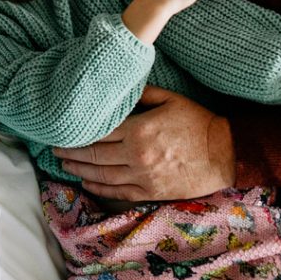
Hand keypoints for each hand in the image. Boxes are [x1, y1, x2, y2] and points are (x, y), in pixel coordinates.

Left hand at [52, 85, 235, 200]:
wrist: (226, 154)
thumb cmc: (198, 123)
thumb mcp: (171, 99)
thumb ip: (141, 93)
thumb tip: (118, 87)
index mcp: (139, 130)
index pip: (98, 132)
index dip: (77, 133)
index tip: (62, 131)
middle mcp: (137, 155)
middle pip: (95, 155)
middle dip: (71, 152)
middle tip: (54, 150)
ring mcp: (143, 176)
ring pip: (102, 175)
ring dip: (79, 170)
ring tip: (64, 165)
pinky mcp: (151, 191)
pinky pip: (118, 192)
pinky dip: (99, 188)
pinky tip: (86, 182)